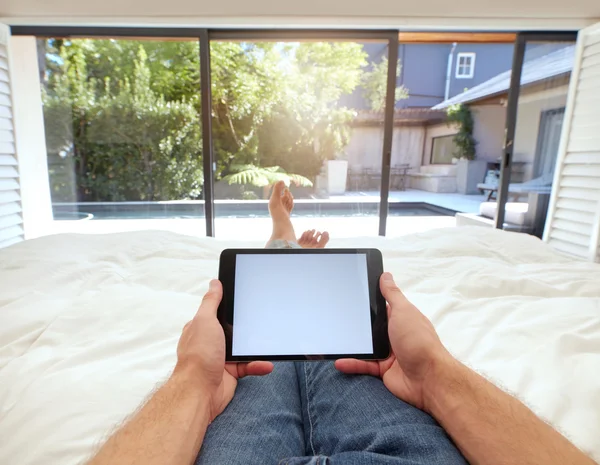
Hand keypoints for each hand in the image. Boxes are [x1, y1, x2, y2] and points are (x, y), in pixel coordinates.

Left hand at [174, 279, 272, 420]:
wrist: (200, 391)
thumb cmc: (199, 356)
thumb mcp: (205, 320)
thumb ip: (211, 302)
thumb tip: (215, 283)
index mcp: (202, 327)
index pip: (218, 312)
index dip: (231, 306)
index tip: (246, 299)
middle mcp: (211, 341)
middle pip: (233, 329)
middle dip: (247, 328)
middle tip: (263, 321)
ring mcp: (221, 357)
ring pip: (244, 348)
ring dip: (255, 348)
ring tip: (269, 344)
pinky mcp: (231, 372)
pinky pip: (249, 365)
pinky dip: (258, 365)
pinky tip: (266, 364)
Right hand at [335, 272, 451, 410]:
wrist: (428, 378)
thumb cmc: (419, 341)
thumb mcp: (404, 311)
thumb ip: (392, 294)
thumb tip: (385, 275)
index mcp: (400, 318)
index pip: (381, 307)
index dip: (367, 302)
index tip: (349, 295)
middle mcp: (394, 334)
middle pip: (370, 327)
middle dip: (356, 325)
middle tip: (336, 318)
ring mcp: (388, 353)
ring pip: (365, 347)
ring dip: (352, 345)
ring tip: (334, 340)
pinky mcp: (383, 370)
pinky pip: (364, 365)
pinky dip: (352, 364)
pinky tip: (340, 361)